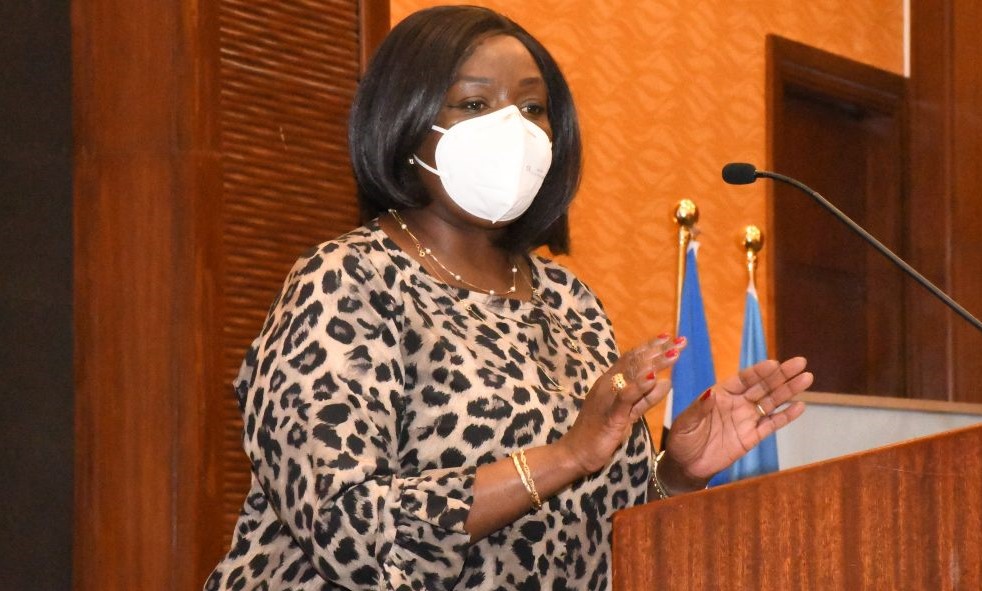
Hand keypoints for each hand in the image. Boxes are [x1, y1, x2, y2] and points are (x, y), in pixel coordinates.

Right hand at [559, 335, 685, 475]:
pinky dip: (640, 385)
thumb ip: (645, 398)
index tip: (670, 337)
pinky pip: (626, 397)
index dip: (651, 347)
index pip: (632, 359)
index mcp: (610, 382)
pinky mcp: (610, 414)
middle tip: (681, 341)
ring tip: (674, 353)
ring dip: (655, 362)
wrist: (575, 453)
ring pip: (633, 375)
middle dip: (660, 350)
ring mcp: (607, 398)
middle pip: (636, 362)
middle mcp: (608, 384)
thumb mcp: (628, 413)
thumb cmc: (599, 433)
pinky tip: (654, 377)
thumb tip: (666, 381)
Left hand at [661, 357, 812, 488]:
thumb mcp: (686, 422)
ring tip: (806, 378)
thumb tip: (710, 393)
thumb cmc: (683, 438)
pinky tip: (800, 407)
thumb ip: (699, 408)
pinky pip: (771, 425)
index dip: (758, 371)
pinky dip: (786, 416)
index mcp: (721, 394)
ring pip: (772, 402)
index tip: (774, 363)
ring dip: (788, 391)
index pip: (743, 379)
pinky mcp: (752, 438)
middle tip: (800, 363)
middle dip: (781, 375)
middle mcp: (737, 403)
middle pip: (763, 386)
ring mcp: (747, 419)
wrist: (686, 465)